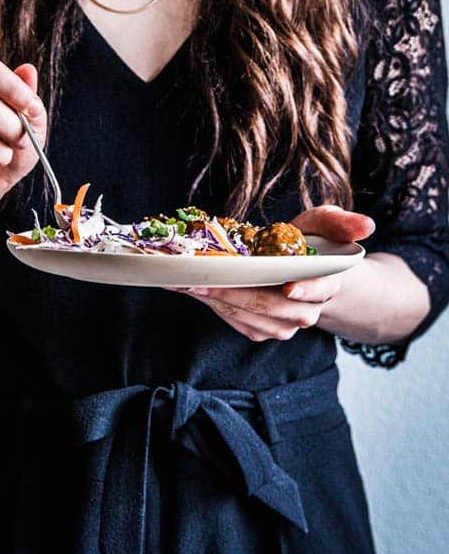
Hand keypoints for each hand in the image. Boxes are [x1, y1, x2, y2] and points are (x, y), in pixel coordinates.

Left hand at [164, 205, 375, 341]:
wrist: (303, 273)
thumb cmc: (312, 244)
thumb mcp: (326, 224)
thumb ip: (341, 222)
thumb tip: (367, 225)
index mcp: (327, 282)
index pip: (320, 289)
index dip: (306, 289)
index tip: (289, 286)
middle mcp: (307, 310)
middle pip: (274, 306)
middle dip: (236, 293)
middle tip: (201, 280)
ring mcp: (286, 325)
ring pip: (252, 318)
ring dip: (218, 302)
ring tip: (187, 284)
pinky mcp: (265, 331)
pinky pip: (240, 323)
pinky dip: (215, 309)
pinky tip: (194, 291)